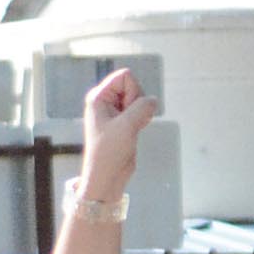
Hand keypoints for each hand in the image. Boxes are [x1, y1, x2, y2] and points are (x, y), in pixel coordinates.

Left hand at [81, 68, 157, 190]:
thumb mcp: (126, 126)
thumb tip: (154, 100)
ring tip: (131, 129)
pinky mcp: (124, 121)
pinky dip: (142, 119)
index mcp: (99, 97)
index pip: (125, 77)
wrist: (107, 176)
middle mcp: (106, 101)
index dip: (133, 93)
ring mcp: (115, 111)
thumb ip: (143, 107)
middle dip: (138, 103)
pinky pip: (140, 111)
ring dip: (141, 113)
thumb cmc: (108, 153)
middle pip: (133, 86)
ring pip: (139, 99)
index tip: (127, 112)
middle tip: (128, 123)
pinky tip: (135, 131)